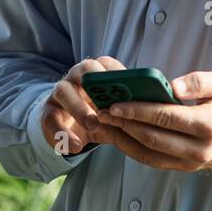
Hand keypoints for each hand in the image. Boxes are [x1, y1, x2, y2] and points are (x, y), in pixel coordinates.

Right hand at [39, 56, 170, 158]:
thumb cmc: (102, 114)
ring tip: (93, 125)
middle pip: (84, 70)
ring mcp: (60, 92)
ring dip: (79, 108)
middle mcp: (77, 76)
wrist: (71, 128)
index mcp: (98, 71)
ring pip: (63, 91)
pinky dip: (62, 133)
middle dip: (96, 85)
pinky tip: (75, 146)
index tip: (128, 84)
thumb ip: (134, 106)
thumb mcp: (118, 111)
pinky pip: (50, 118)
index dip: (117, 72)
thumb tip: (163, 108)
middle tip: (109, 104)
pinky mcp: (47, 112)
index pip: (107, 64)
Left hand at [94, 70, 211, 171]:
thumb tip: (173, 86)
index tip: (116, 103)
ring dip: (123, 141)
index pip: (166, 118)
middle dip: (124, 125)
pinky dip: (133, 150)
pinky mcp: (185, 168)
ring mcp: (192, 163)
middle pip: (153, 138)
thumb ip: (201, 81)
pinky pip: (154, 161)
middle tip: (101, 113)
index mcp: (209, 125)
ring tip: (103, 126)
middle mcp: (200, 149)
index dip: (138, 111)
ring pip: (149, 154)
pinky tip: (119, 137)